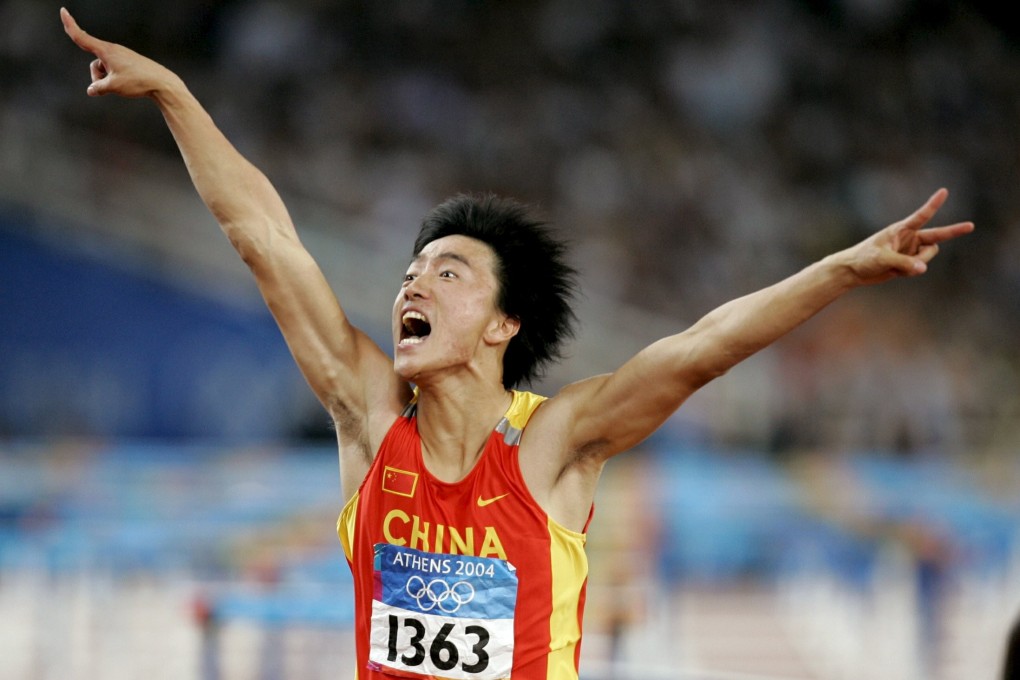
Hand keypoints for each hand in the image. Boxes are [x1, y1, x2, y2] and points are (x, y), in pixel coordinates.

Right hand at [61, 7, 177, 98]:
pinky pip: (113, 70)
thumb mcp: (114, 86)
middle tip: (106, 88)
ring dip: (107, 79)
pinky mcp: (127, 62)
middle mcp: (112, 50)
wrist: (162, 83)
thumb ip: (98, 87)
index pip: (82, 37)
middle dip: (96, 77)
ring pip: (104, 69)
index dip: (70, 25)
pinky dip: (114, 79)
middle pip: (94, 64)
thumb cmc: (138, 82)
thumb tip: (91, 90)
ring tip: (123, 85)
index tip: (63, 10)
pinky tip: (128, 84)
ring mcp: (121, 56)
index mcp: (106, 51)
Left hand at [839, 188, 973, 285]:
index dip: (933, 204)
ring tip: (895, 265)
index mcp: (901, 229)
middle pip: (937, 236)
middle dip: (954, 231)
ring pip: (928, 256)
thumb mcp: (882, 259)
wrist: (853, 271)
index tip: (944, 191)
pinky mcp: (910, 262)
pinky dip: (909, 272)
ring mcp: (911, 250)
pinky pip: (919, 268)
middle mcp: (909, 238)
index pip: (921, 215)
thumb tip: (923, 269)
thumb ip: (903, 263)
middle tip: (971, 226)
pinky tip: (895, 272)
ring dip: (916, 264)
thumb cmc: (863, 259)